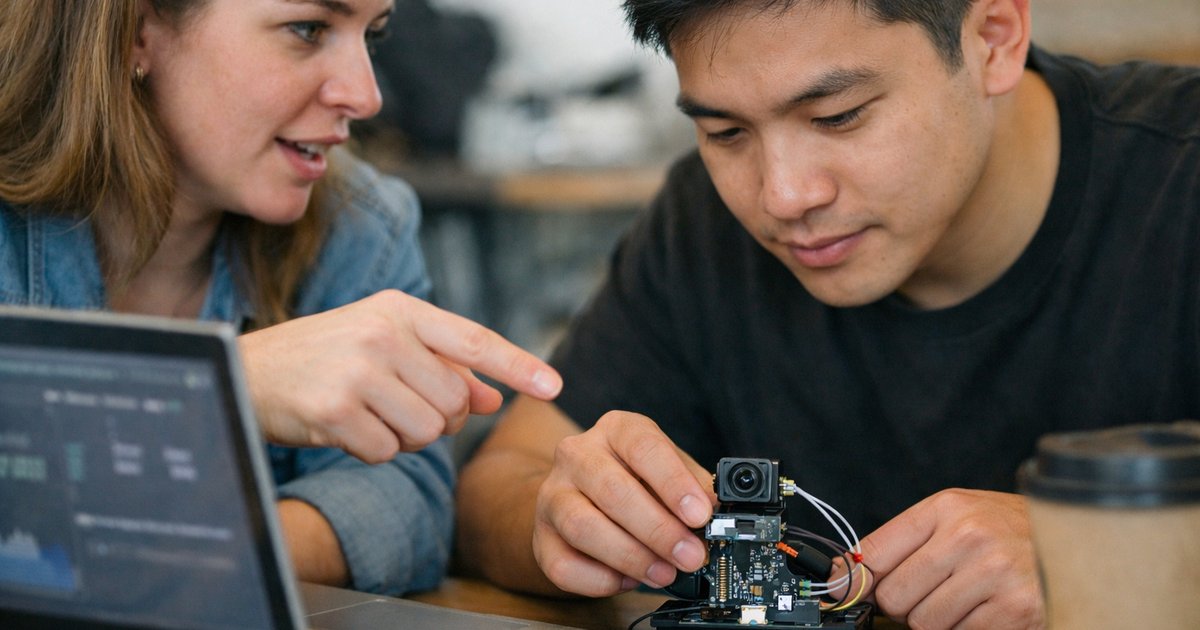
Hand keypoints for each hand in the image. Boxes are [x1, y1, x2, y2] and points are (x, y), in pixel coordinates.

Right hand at [238, 289, 561, 462]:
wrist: (244, 372)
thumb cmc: (323, 359)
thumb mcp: (383, 347)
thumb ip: (441, 368)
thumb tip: (494, 398)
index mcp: (399, 309)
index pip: (474, 340)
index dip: (519, 366)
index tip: (555, 387)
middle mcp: (382, 333)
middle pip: (453, 403)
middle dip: (436, 419)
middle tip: (394, 406)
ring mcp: (357, 370)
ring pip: (426, 432)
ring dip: (403, 437)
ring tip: (365, 413)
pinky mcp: (334, 409)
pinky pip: (387, 452)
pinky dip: (371, 451)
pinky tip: (342, 428)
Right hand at [531, 411, 716, 595]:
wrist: (581, 495)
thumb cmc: (634, 480)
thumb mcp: (670, 469)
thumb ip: (694, 486)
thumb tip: (716, 511)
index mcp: (615, 430)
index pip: (642, 447)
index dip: (673, 483)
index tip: (699, 515)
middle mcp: (577, 455)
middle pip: (613, 490)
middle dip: (657, 529)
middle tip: (689, 555)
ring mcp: (552, 494)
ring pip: (583, 526)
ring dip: (631, 556)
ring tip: (664, 572)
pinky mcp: (540, 537)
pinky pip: (565, 565)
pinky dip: (600, 579)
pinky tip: (627, 579)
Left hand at [847, 489, 1042, 628]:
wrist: (1079, 543)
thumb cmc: (1011, 533)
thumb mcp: (956, 519)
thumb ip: (902, 544)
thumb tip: (840, 576)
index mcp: (947, 508)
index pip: (872, 552)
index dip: (854, 579)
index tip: (844, 590)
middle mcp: (968, 535)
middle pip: (894, 595)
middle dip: (907, 603)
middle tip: (934, 592)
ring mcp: (994, 573)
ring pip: (924, 623)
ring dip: (939, 621)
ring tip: (967, 599)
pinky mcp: (1016, 609)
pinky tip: (988, 611)